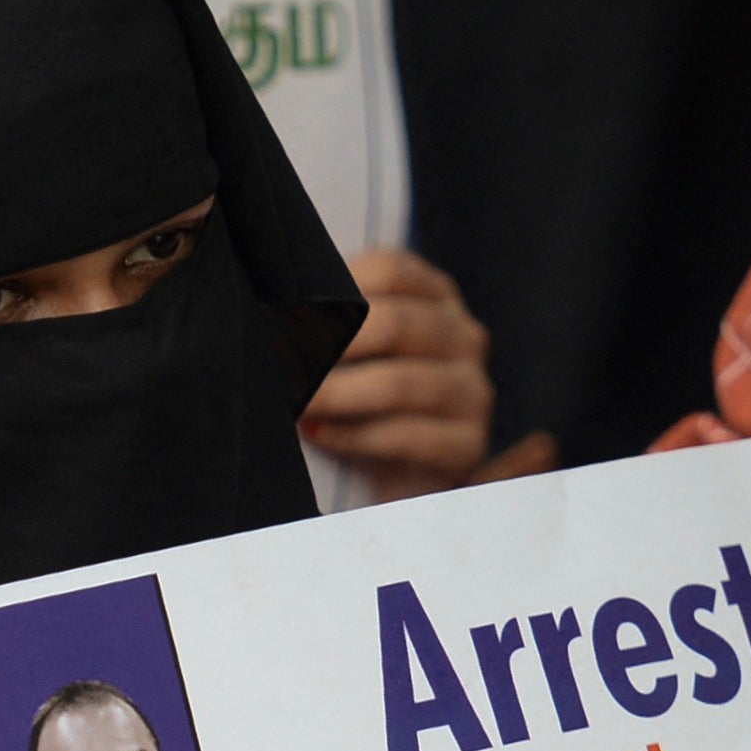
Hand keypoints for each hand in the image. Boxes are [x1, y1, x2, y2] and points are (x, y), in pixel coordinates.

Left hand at [304, 251, 497, 500]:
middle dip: (328, 342)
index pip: (390, 270)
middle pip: (394, 322)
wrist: (395, 480)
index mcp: (434, 297)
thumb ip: (328, 322)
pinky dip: (353, 435)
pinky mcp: (468, 444)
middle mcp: (462, 336)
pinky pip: (406, 435)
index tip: (284, 310)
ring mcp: (472, 390)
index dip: (335, 287)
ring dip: (334, 394)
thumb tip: (278, 313)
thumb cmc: (361, 404)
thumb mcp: (347, 352)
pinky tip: (320, 434)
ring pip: (398, 383)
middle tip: (280, 358)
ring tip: (295, 402)